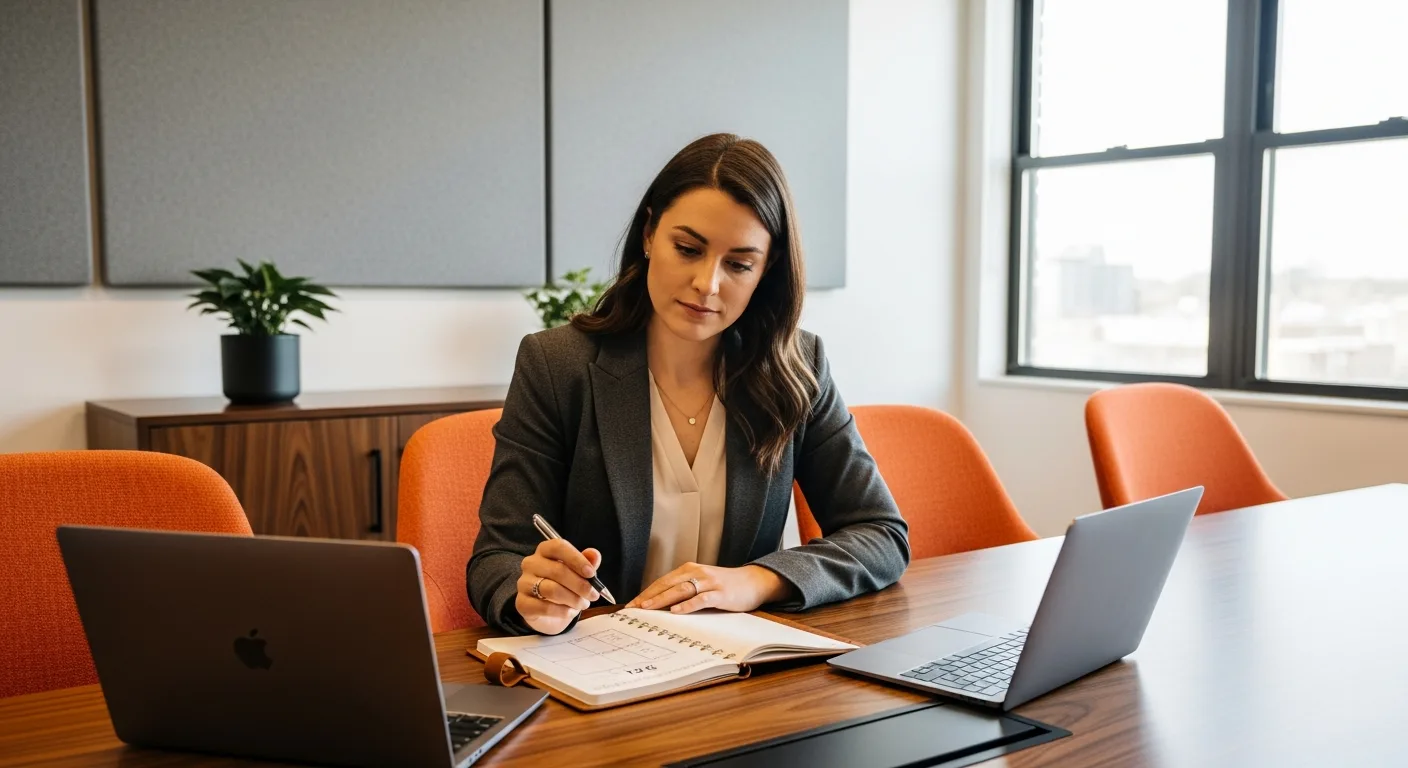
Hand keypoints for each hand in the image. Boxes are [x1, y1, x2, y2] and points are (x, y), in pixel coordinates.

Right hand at [515, 539, 602, 634]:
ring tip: (583, 604)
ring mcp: (524, 583)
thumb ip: (587, 563)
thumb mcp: (579, 574)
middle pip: (557, 570)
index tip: (591, 573)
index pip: (558, 547)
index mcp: (545, 550)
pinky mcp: (522, 603)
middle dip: (580, 585)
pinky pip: (544, 607)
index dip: (576, 559)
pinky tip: (569, 612)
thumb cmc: (565, 587)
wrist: (551, 612)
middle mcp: (531, 563)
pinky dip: (562, 611)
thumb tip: (594, 554)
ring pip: (552, 590)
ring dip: (573, 599)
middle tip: (593, 595)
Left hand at [625, 563, 790, 613]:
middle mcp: (697, 573)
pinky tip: (676, 611)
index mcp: (689, 570)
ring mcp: (709, 582)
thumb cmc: (726, 586)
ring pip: (680, 590)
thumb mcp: (702, 584)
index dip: (646, 593)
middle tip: (633, 609)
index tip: (631, 605)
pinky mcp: (720, 593)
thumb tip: (661, 606)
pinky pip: (701, 599)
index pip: (662, 582)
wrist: (754, 582)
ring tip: (647, 608)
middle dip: (648, 597)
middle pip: (667, 584)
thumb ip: (684, 591)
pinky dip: (687, 605)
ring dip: (662, 599)